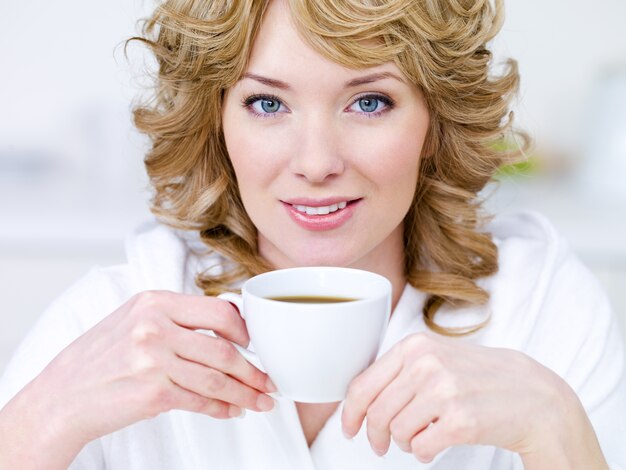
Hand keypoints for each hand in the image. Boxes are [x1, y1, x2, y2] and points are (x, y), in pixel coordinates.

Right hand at [2, 290, 275, 466]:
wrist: (61, 396)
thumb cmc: (99, 358)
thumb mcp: (134, 320)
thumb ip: (176, 318)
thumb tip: (227, 328)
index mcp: (155, 301)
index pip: (218, 310)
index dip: (245, 331)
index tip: (256, 345)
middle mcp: (155, 326)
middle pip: (223, 348)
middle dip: (253, 369)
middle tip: (269, 381)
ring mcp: (153, 360)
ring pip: (217, 378)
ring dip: (245, 393)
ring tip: (261, 401)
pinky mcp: (152, 393)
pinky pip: (200, 401)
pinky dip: (222, 409)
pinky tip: (233, 411)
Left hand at [341, 332, 604, 465]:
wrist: (533, 396)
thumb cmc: (481, 378)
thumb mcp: (437, 357)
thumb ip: (401, 371)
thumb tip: (359, 398)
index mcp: (415, 345)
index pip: (363, 383)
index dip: (351, 412)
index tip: (350, 427)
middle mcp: (426, 364)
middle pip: (376, 411)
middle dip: (375, 434)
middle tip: (380, 445)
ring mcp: (444, 391)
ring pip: (396, 431)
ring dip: (403, 442)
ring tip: (420, 437)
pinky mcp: (460, 420)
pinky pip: (420, 447)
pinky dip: (422, 452)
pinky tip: (433, 446)